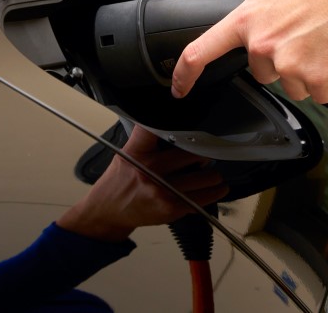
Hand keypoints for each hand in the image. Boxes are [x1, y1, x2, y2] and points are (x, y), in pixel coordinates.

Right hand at [57, 126, 227, 241]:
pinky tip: (219, 188)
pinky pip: (201, 199)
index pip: (156, 128)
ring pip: (203, 178)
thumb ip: (147, 138)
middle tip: (210, 152)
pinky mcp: (170, 209)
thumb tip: (176, 123)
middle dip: (205, 153)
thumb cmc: (121, 179)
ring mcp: (162, 190)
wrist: (108, 211)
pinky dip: (214, 192)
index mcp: (138, 151)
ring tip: (214, 172)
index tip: (192, 116)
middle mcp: (150, 169)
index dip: (176, 120)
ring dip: (213, 175)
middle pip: (192, 154)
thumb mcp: (127, 151)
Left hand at [170, 0, 327, 103]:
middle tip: (304, 37)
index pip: (201, 51)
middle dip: (281, 61)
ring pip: (293, 85)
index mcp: (247, 19)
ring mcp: (290, 64)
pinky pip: (320, 92)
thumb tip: (260, 7)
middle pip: (264, 73)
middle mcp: (263, 45)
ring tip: (323, 42)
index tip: (180, 87)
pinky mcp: (318, 78)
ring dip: (307, 72)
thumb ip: (261, 0)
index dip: (186, 74)